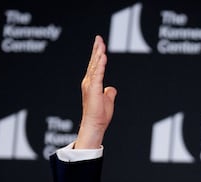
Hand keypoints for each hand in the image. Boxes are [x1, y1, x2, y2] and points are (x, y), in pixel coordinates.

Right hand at [74, 35, 116, 149]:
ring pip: (95, 66)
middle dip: (97, 49)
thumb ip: (109, 93)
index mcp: (92, 84)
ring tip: (101, 44)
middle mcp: (89, 82)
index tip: (100, 44)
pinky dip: (101, 65)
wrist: (95, 124)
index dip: (97, 54)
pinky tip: (103, 56)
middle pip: (94, 63)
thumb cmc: (100, 115)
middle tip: (99, 38)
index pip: (95, 66)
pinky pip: (98, 74)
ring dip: (98, 54)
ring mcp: (90, 85)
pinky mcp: (94, 89)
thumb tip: (111, 89)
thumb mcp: (107, 100)